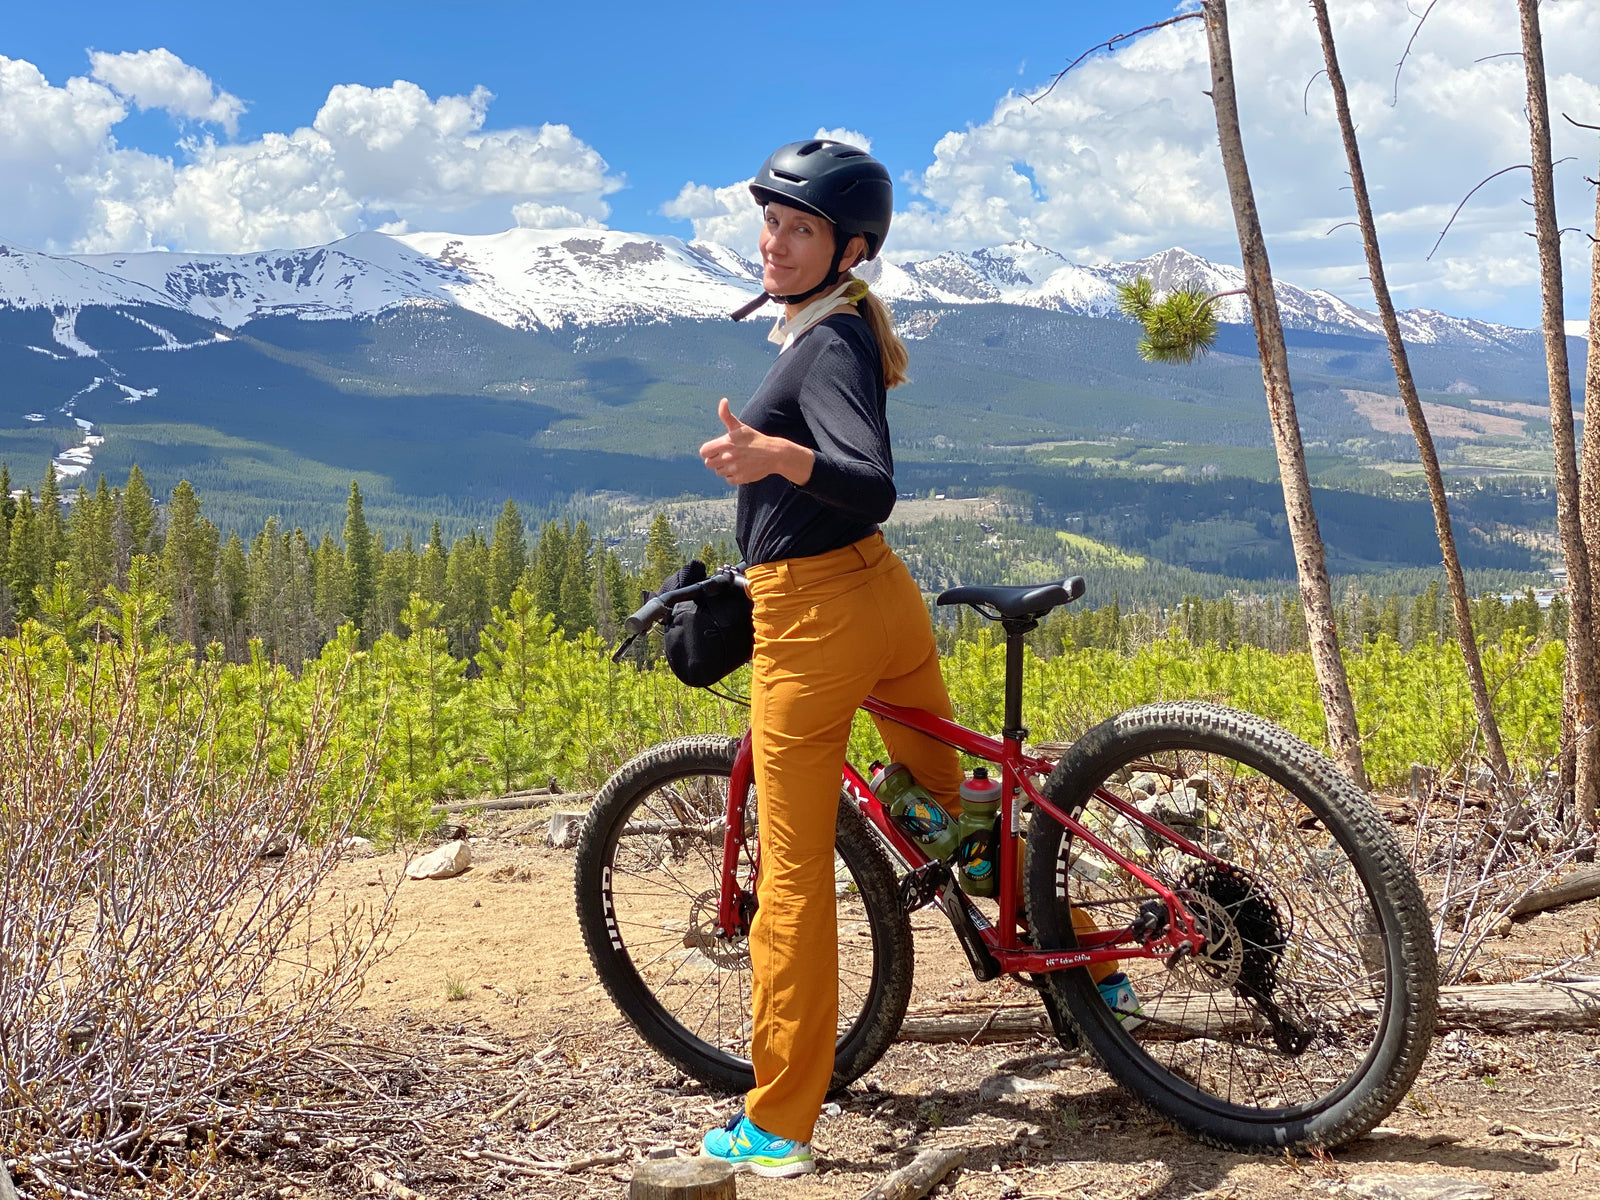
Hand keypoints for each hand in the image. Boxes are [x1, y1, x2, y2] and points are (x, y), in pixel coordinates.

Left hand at [698, 398, 812, 486]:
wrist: (772, 453)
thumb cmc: (754, 438)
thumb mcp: (740, 426)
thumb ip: (726, 415)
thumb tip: (723, 400)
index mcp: (725, 443)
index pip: (704, 452)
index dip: (708, 451)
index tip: (716, 450)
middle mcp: (727, 457)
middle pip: (709, 464)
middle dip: (715, 460)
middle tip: (726, 455)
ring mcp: (734, 468)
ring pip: (719, 472)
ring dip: (724, 468)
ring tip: (736, 461)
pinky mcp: (740, 478)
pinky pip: (728, 480)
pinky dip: (733, 476)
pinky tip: (741, 468)